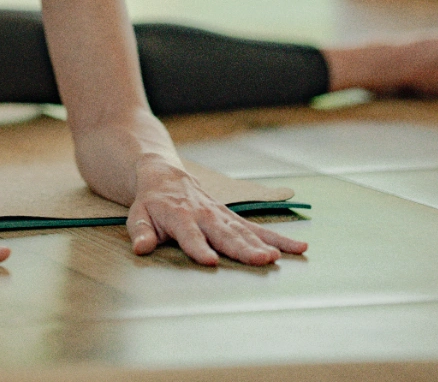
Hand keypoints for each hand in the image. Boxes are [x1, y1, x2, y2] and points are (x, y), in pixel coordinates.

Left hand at [127, 157, 306, 266]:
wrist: (165, 175)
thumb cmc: (151, 202)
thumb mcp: (138, 215)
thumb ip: (140, 232)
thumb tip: (142, 248)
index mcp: (179, 216)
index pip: (190, 235)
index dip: (198, 248)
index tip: (211, 261)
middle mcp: (204, 215)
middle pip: (225, 234)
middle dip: (243, 248)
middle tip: (262, 260)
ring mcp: (222, 216)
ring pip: (245, 232)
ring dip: (264, 244)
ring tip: (280, 257)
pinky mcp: (233, 218)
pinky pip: (258, 229)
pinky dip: (278, 238)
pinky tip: (298, 248)